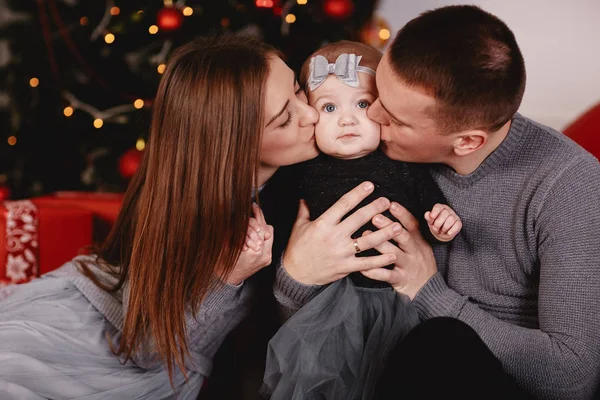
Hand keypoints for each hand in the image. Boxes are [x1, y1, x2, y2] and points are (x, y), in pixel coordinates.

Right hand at [225, 203, 273, 284]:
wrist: (228, 278)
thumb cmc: (225, 260)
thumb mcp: (227, 243)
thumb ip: (238, 230)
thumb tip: (243, 216)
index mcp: (252, 251)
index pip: (259, 227)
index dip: (256, 215)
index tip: (253, 206)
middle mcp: (263, 255)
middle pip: (266, 229)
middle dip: (260, 218)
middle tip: (255, 209)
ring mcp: (266, 258)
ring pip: (270, 234)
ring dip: (262, 227)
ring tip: (255, 221)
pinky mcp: (267, 260)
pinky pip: (269, 242)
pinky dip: (264, 236)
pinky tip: (257, 231)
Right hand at [282, 182, 401, 285]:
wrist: (296, 275)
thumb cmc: (297, 249)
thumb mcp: (299, 227)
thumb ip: (304, 211)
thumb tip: (304, 198)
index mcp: (323, 224)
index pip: (343, 204)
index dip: (357, 194)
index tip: (370, 185)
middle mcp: (334, 236)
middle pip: (359, 219)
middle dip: (375, 208)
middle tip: (387, 201)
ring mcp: (341, 252)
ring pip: (367, 241)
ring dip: (384, 233)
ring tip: (397, 226)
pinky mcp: (346, 267)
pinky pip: (366, 263)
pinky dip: (380, 260)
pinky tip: (392, 254)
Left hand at [360, 202, 437, 299]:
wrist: (428, 290)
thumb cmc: (419, 262)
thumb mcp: (420, 245)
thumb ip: (409, 231)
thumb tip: (393, 210)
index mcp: (419, 242)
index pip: (412, 225)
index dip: (402, 214)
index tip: (391, 204)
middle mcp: (414, 252)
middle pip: (403, 237)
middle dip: (388, 227)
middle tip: (375, 217)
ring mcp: (407, 266)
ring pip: (393, 255)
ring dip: (379, 245)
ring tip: (365, 235)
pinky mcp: (400, 279)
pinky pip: (386, 275)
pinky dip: (373, 271)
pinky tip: (362, 266)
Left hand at [425, 204, 461, 241]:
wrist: (442, 232)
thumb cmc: (436, 224)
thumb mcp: (430, 221)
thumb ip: (428, 217)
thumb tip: (427, 214)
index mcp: (440, 208)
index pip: (438, 207)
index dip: (435, 211)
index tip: (432, 216)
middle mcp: (448, 210)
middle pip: (445, 213)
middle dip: (438, 223)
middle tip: (435, 228)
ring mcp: (454, 216)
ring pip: (451, 219)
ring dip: (444, 227)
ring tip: (441, 231)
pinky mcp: (459, 223)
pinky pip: (457, 225)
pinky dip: (452, 230)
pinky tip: (448, 233)